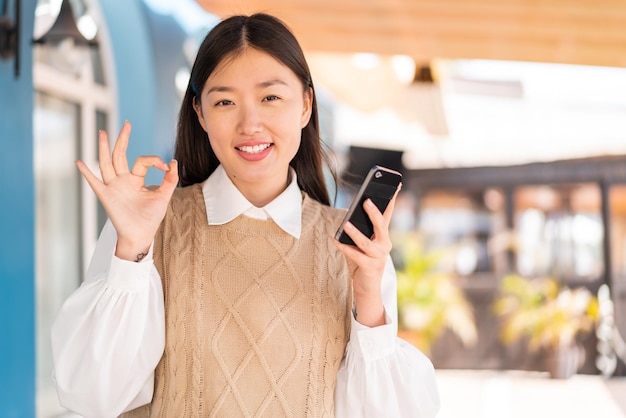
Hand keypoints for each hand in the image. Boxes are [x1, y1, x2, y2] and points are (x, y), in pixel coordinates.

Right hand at [76, 121, 178, 260]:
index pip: (142, 161)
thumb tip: (173, 162)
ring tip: (102, 132)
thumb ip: (169, 180)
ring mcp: (113, 187)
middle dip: (123, 139)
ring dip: (103, 148)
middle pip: (120, 155)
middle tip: (127, 124)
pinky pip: (94, 182)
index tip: (165, 166)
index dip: (154, 160)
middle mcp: (123, 180)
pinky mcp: (106, 196)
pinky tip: (80, 162)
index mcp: (136, 179)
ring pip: (107, 163)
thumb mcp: (163, 196)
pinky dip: (86, 173)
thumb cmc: (151, 217)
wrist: (141, 235)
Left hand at [334, 185, 400, 326]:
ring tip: (346, 223)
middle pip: (381, 225)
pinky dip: (344, 247)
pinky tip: (335, 240)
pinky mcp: (370, 267)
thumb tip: (348, 219)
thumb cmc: (362, 262)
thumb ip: (359, 232)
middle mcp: (384, 245)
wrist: (367, 288)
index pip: (388, 215)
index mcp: (383, 236)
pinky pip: (355, 255)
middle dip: (374, 212)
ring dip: (355, 232)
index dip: (391, 200)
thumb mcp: (362, 245)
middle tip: (366, 201)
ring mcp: (379, 256)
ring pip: (366, 242)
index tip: (395, 186)